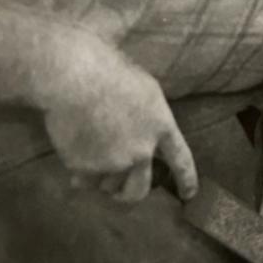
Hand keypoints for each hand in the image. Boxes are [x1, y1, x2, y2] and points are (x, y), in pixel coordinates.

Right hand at [43, 37, 197, 204]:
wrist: (75, 78)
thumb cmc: (109, 68)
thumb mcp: (143, 86)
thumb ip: (147, 113)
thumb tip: (144, 123)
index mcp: (160, 126)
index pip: (181, 159)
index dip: (186, 179)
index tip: (189, 195)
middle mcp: (141, 150)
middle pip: (140, 188)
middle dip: (130, 192)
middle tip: (119, 190)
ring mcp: (114, 162)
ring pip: (109, 186)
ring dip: (103, 180)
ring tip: (92, 161)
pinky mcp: (86, 168)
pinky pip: (84, 180)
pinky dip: (80, 176)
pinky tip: (74, 160)